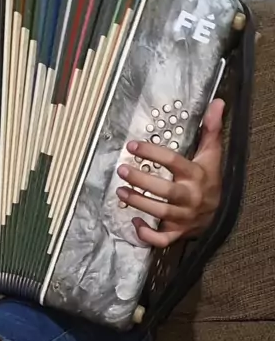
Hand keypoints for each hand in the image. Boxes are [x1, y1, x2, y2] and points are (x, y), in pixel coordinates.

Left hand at [116, 99, 223, 248]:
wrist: (219, 212)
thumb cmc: (209, 178)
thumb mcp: (211, 153)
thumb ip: (211, 128)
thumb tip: (217, 102)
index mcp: (196, 175)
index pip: (174, 162)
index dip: (153, 153)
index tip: (132, 146)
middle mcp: (190, 197)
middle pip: (165, 191)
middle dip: (142, 181)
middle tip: (121, 170)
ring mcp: (184, 217)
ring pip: (160, 213)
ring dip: (139, 203)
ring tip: (121, 190)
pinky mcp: (178, 233)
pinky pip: (162, 239)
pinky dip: (147, 235)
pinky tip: (134, 223)